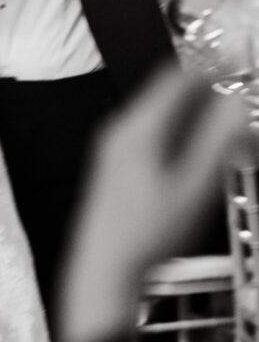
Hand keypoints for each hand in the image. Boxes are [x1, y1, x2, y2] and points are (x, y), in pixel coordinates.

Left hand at [59, 67, 245, 341]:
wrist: (103, 271)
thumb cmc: (148, 233)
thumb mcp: (192, 190)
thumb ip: (216, 142)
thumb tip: (235, 103)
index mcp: (138, 127)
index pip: (175, 78)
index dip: (210, 70)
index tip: (238, 72)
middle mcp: (120, 128)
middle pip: (167, 94)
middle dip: (205, 96)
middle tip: (236, 111)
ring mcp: (113, 145)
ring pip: (159, 114)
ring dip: (192, 117)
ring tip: (223, 136)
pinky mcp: (113, 162)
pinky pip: (149, 132)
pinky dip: (176, 134)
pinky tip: (194, 159)